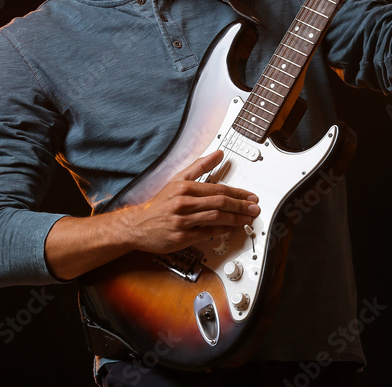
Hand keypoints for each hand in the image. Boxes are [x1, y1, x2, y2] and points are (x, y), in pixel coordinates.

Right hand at [120, 151, 259, 253]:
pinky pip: (206, 233)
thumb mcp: (177, 179)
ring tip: (246, 219)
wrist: (137, 225)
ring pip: (215, 217)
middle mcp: (183, 202)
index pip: (218, 188)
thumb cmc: (159, 204)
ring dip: (235, 219)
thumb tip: (218, 154)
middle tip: (253, 208)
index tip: (250, 196)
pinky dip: (220, 231)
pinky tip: (230, 229)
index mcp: (184, 187)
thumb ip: (199, 166)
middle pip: (219, 202)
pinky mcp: (181, 236)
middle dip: (240, 205)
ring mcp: (182, 220)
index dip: (238, 193)